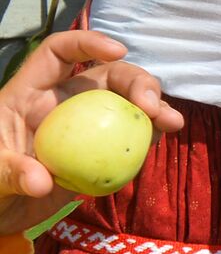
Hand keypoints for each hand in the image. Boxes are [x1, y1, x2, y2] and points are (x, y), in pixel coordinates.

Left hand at [0, 31, 185, 233]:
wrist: (1, 211)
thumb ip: (11, 172)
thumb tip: (42, 182)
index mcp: (30, 94)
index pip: (58, 53)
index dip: (87, 42)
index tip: (118, 51)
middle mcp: (64, 103)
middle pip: (107, 76)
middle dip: (136, 81)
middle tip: (152, 104)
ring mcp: (86, 128)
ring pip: (127, 104)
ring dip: (154, 107)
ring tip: (172, 122)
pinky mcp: (101, 152)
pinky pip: (131, 138)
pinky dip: (150, 135)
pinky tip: (162, 138)